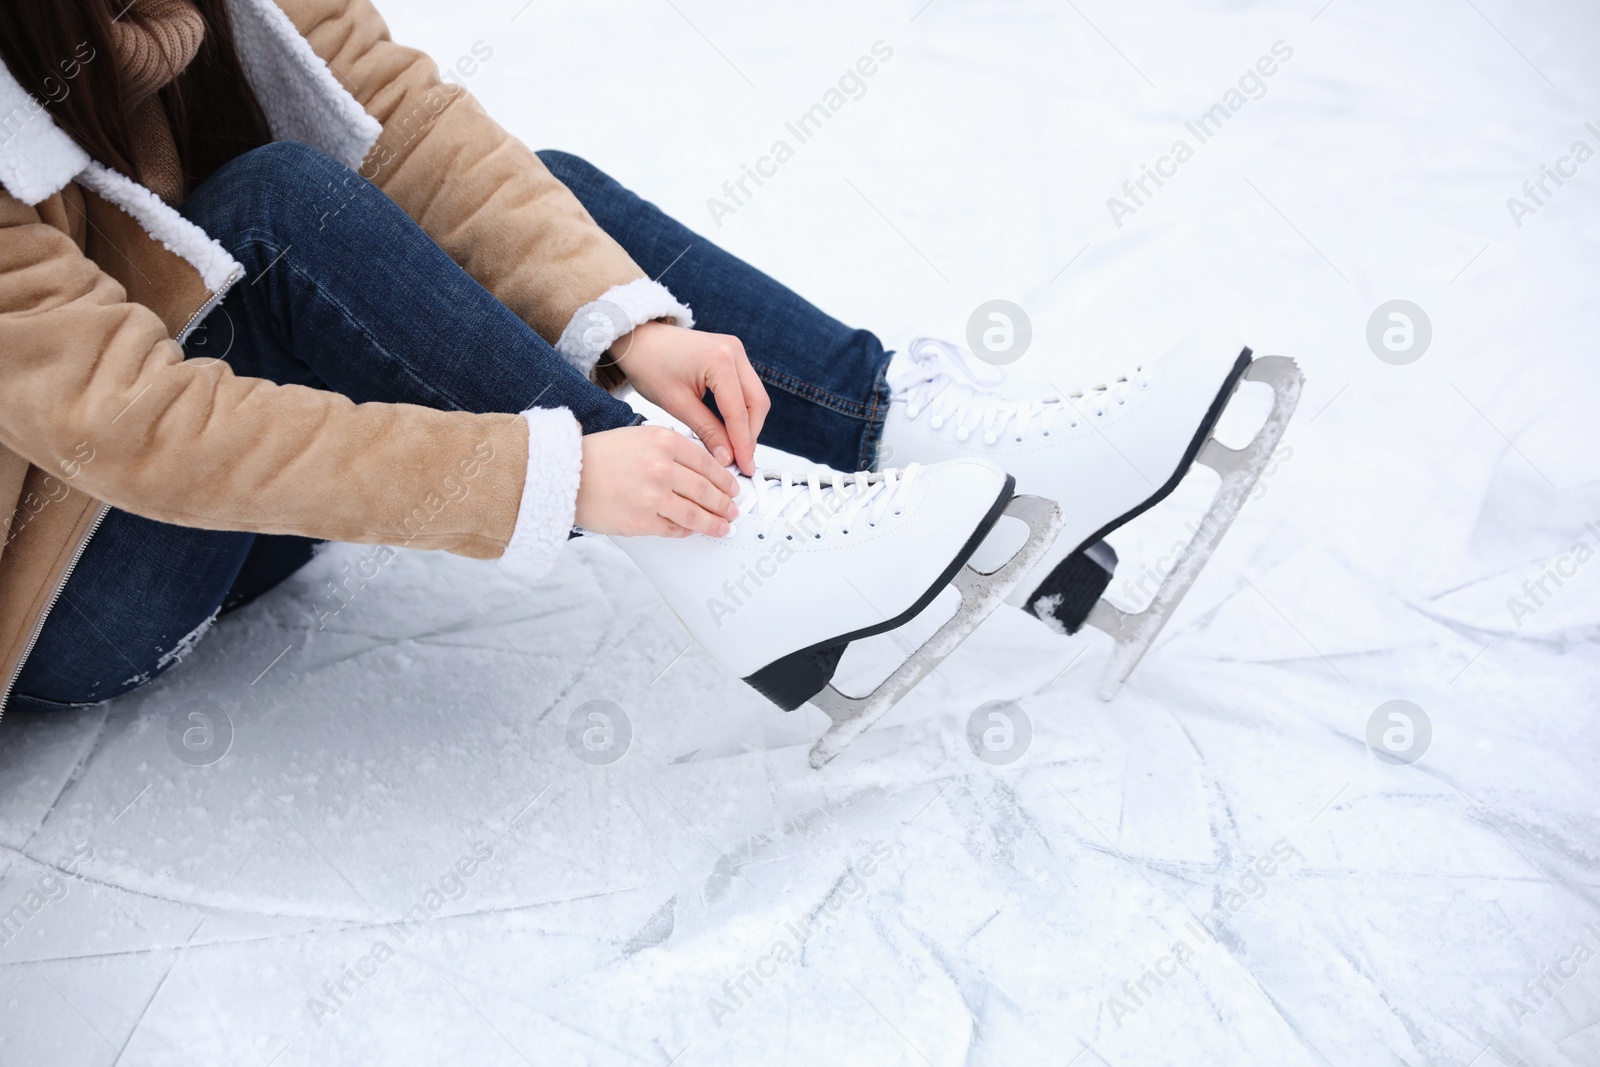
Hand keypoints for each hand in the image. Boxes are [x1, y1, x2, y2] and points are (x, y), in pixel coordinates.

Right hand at [575, 425, 739, 537]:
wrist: (562, 475)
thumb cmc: (596, 456)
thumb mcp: (638, 437)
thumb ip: (670, 450)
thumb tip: (701, 471)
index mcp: (663, 441)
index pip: (707, 462)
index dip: (725, 478)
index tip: (733, 486)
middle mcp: (661, 468)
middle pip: (706, 490)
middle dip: (725, 503)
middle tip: (734, 509)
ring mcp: (653, 497)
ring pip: (695, 514)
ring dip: (714, 522)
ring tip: (724, 526)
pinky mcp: (642, 521)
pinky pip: (673, 528)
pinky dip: (686, 530)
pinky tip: (693, 531)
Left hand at [608, 321, 770, 474]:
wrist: (639, 340)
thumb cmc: (650, 365)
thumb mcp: (677, 404)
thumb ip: (707, 431)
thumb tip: (727, 458)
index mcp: (720, 360)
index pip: (739, 412)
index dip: (743, 444)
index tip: (745, 468)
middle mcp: (734, 351)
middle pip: (757, 403)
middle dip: (750, 435)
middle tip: (742, 463)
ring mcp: (736, 351)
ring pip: (755, 396)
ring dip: (748, 424)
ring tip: (737, 450)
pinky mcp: (733, 355)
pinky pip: (746, 388)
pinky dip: (742, 411)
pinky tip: (733, 431)